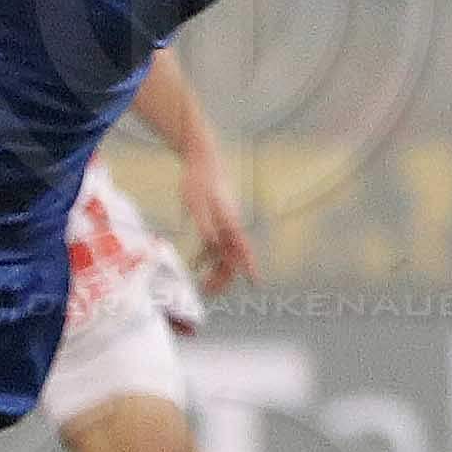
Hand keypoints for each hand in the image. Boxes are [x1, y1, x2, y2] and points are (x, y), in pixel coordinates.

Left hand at [178, 140, 257, 297]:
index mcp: (230, 222)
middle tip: (208, 292)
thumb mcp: (197, 203)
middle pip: (233, 257)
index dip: (249, 266)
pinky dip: (208, 257)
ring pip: (224, 253)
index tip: (255, 282)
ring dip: (216, 270)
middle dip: (224, 277)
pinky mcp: (216, 221)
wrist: (203, 160)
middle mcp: (231, 225)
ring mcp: (224, 224)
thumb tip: (211, 243)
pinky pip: (215, 245)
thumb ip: (204, 224)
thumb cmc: (199, 181)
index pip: (242, 249)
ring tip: (202, 285)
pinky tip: (196, 265)